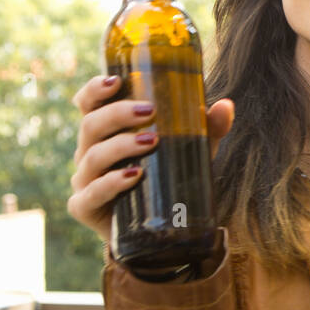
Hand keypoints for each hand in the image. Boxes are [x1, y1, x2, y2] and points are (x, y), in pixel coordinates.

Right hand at [68, 74, 233, 242]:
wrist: (160, 230)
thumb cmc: (169, 179)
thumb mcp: (191, 151)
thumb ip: (207, 129)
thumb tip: (225, 106)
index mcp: (105, 132)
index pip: (89, 104)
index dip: (94, 89)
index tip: (115, 80)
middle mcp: (89, 152)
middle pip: (90, 125)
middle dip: (117, 114)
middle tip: (149, 111)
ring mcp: (85, 181)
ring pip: (92, 157)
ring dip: (121, 146)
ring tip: (151, 141)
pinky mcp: (86, 208)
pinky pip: (91, 194)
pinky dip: (110, 184)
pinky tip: (133, 176)